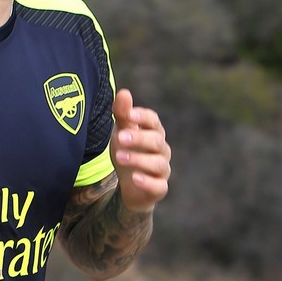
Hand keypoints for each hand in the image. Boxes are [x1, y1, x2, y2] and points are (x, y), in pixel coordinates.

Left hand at [110, 88, 170, 213]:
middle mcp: (161, 150)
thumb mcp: (121, 132)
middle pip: (156, 141)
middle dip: (139, 138)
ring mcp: (162, 169)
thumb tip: (124, 92)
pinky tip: (134, 178)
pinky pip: (158, 186)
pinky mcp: (159, 188)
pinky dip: (147, 182)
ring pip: (157, 163)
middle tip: (120, 138)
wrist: (129, 184)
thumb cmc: (128, 151)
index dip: (143, 117)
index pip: (153, 121)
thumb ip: (123, 114)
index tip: (129, 114)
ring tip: (120, 158)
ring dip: (139, 159)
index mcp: (154, 132)